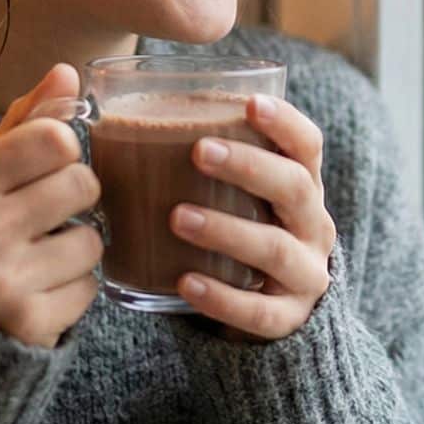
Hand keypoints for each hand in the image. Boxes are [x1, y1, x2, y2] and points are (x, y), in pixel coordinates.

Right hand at [0, 64, 103, 348]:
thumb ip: (25, 122)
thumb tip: (68, 71)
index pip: (56, 137)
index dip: (62, 151)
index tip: (43, 168)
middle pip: (83, 184)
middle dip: (73, 200)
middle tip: (42, 217)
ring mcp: (5, 282)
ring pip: (94, 241)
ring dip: (76, 249)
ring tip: (39, 257)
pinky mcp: (30, 324)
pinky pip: (90, 288)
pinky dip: (73, 290)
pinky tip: (39, 291)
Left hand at [170, 94, 336, 339]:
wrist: (266, 313)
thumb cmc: (239, 235)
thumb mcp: (239, 199)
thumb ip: (204, 165)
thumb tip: (110, 121)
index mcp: (303, 187)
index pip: (307, 146)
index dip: (284, 122)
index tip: (249, 103)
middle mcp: (313, 226)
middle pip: (295, 188)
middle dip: (249, 166)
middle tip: (199, 151)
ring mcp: (305, 275)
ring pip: (275, 249)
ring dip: (226, 229)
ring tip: (178, 217)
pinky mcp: (287, 319)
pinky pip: (259, 312)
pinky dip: (222, 297)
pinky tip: (186, 282)